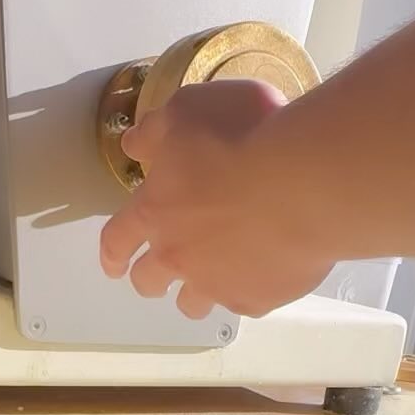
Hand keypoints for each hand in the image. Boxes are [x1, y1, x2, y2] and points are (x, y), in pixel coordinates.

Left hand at [98, 80, 331, 318]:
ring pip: (192, 304)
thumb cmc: (242, 137)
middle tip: (160, 277)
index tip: (112, 266)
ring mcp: (217, 283)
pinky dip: (248, 291)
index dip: (112, 253)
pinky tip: (262, 276)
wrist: (302, 182)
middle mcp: (177, 256)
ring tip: (212, 281)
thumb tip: (134, 143)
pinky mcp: (257, 299)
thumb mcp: (189, 109)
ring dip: (195, 294)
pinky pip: (244, 305)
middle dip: (150, 279)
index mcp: (154, 211)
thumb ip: (157, 129)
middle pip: (149, 281)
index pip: (117, 240)